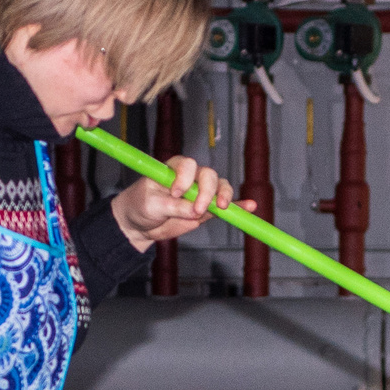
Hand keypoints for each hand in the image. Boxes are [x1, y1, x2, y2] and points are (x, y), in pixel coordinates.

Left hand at [111, 156, 235, 250]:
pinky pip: (225, 205)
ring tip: (221, 208)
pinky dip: (238, 206)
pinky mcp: (206, 208)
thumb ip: (173, 207)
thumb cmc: (140, 206)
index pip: (186, 165)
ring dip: (223, 196)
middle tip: (197, 209)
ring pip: (219, 188)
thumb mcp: (151, 205)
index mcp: (173, 169)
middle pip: (208, 176)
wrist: (140, 223)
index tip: (176, 193)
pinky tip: (250, 206)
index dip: (185, 178)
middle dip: (207, 192)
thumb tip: (195, 211)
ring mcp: (200, 192)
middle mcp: (189, 177)